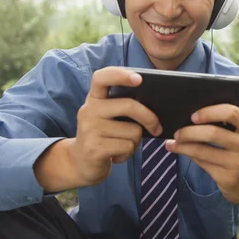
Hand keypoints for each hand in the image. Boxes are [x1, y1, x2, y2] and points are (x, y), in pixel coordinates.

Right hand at [70, 67, 161, 186]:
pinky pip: (128, 147)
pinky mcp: (94, 149)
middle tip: (157, 128)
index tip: (139, 79)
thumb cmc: (104, 135)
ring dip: (135, 141)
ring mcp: (90, 129)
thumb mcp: (108, 117)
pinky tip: (118, 155)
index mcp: (94, 98)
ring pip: (133, 131)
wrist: (80, 163)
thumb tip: (155, 106)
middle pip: (129, 106)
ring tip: (123, 145)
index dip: (121, 75)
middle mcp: (89, 110)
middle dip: (149, 118)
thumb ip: (122, 107)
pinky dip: (129, 153)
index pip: (102, 77)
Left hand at [166, 104, 238, 205]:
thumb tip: (192, 115)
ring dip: (183, 145)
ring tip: (173, 142)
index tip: (193, 116)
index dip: (209, 112)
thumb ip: (228, 122)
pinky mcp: (228, 179)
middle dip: (189, 131)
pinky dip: (187, 155)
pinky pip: (202, 163)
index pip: (231, 113)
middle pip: (213, 133)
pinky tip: (179, 151)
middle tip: (177, 132)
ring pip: (202, 150)